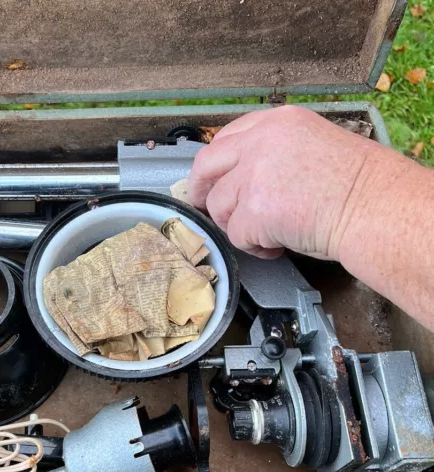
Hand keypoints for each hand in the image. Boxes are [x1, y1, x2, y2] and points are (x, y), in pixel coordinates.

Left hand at [187, 105, 408, 259]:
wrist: (374, 206)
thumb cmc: (354, 183)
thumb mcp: (310, 144)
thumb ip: (272, 152)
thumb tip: (242, 176)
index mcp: (276, 122)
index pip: (226, 138)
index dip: (215, 163)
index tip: (211, 178)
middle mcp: (259, 142)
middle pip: (206, 165)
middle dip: (200, 189)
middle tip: (206, 207)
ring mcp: (253, 175)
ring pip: (219, 205)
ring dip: (237, 224)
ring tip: (268, 232)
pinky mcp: (253, 209)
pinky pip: (236, 235)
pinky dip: (254, 247)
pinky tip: (278, 245)